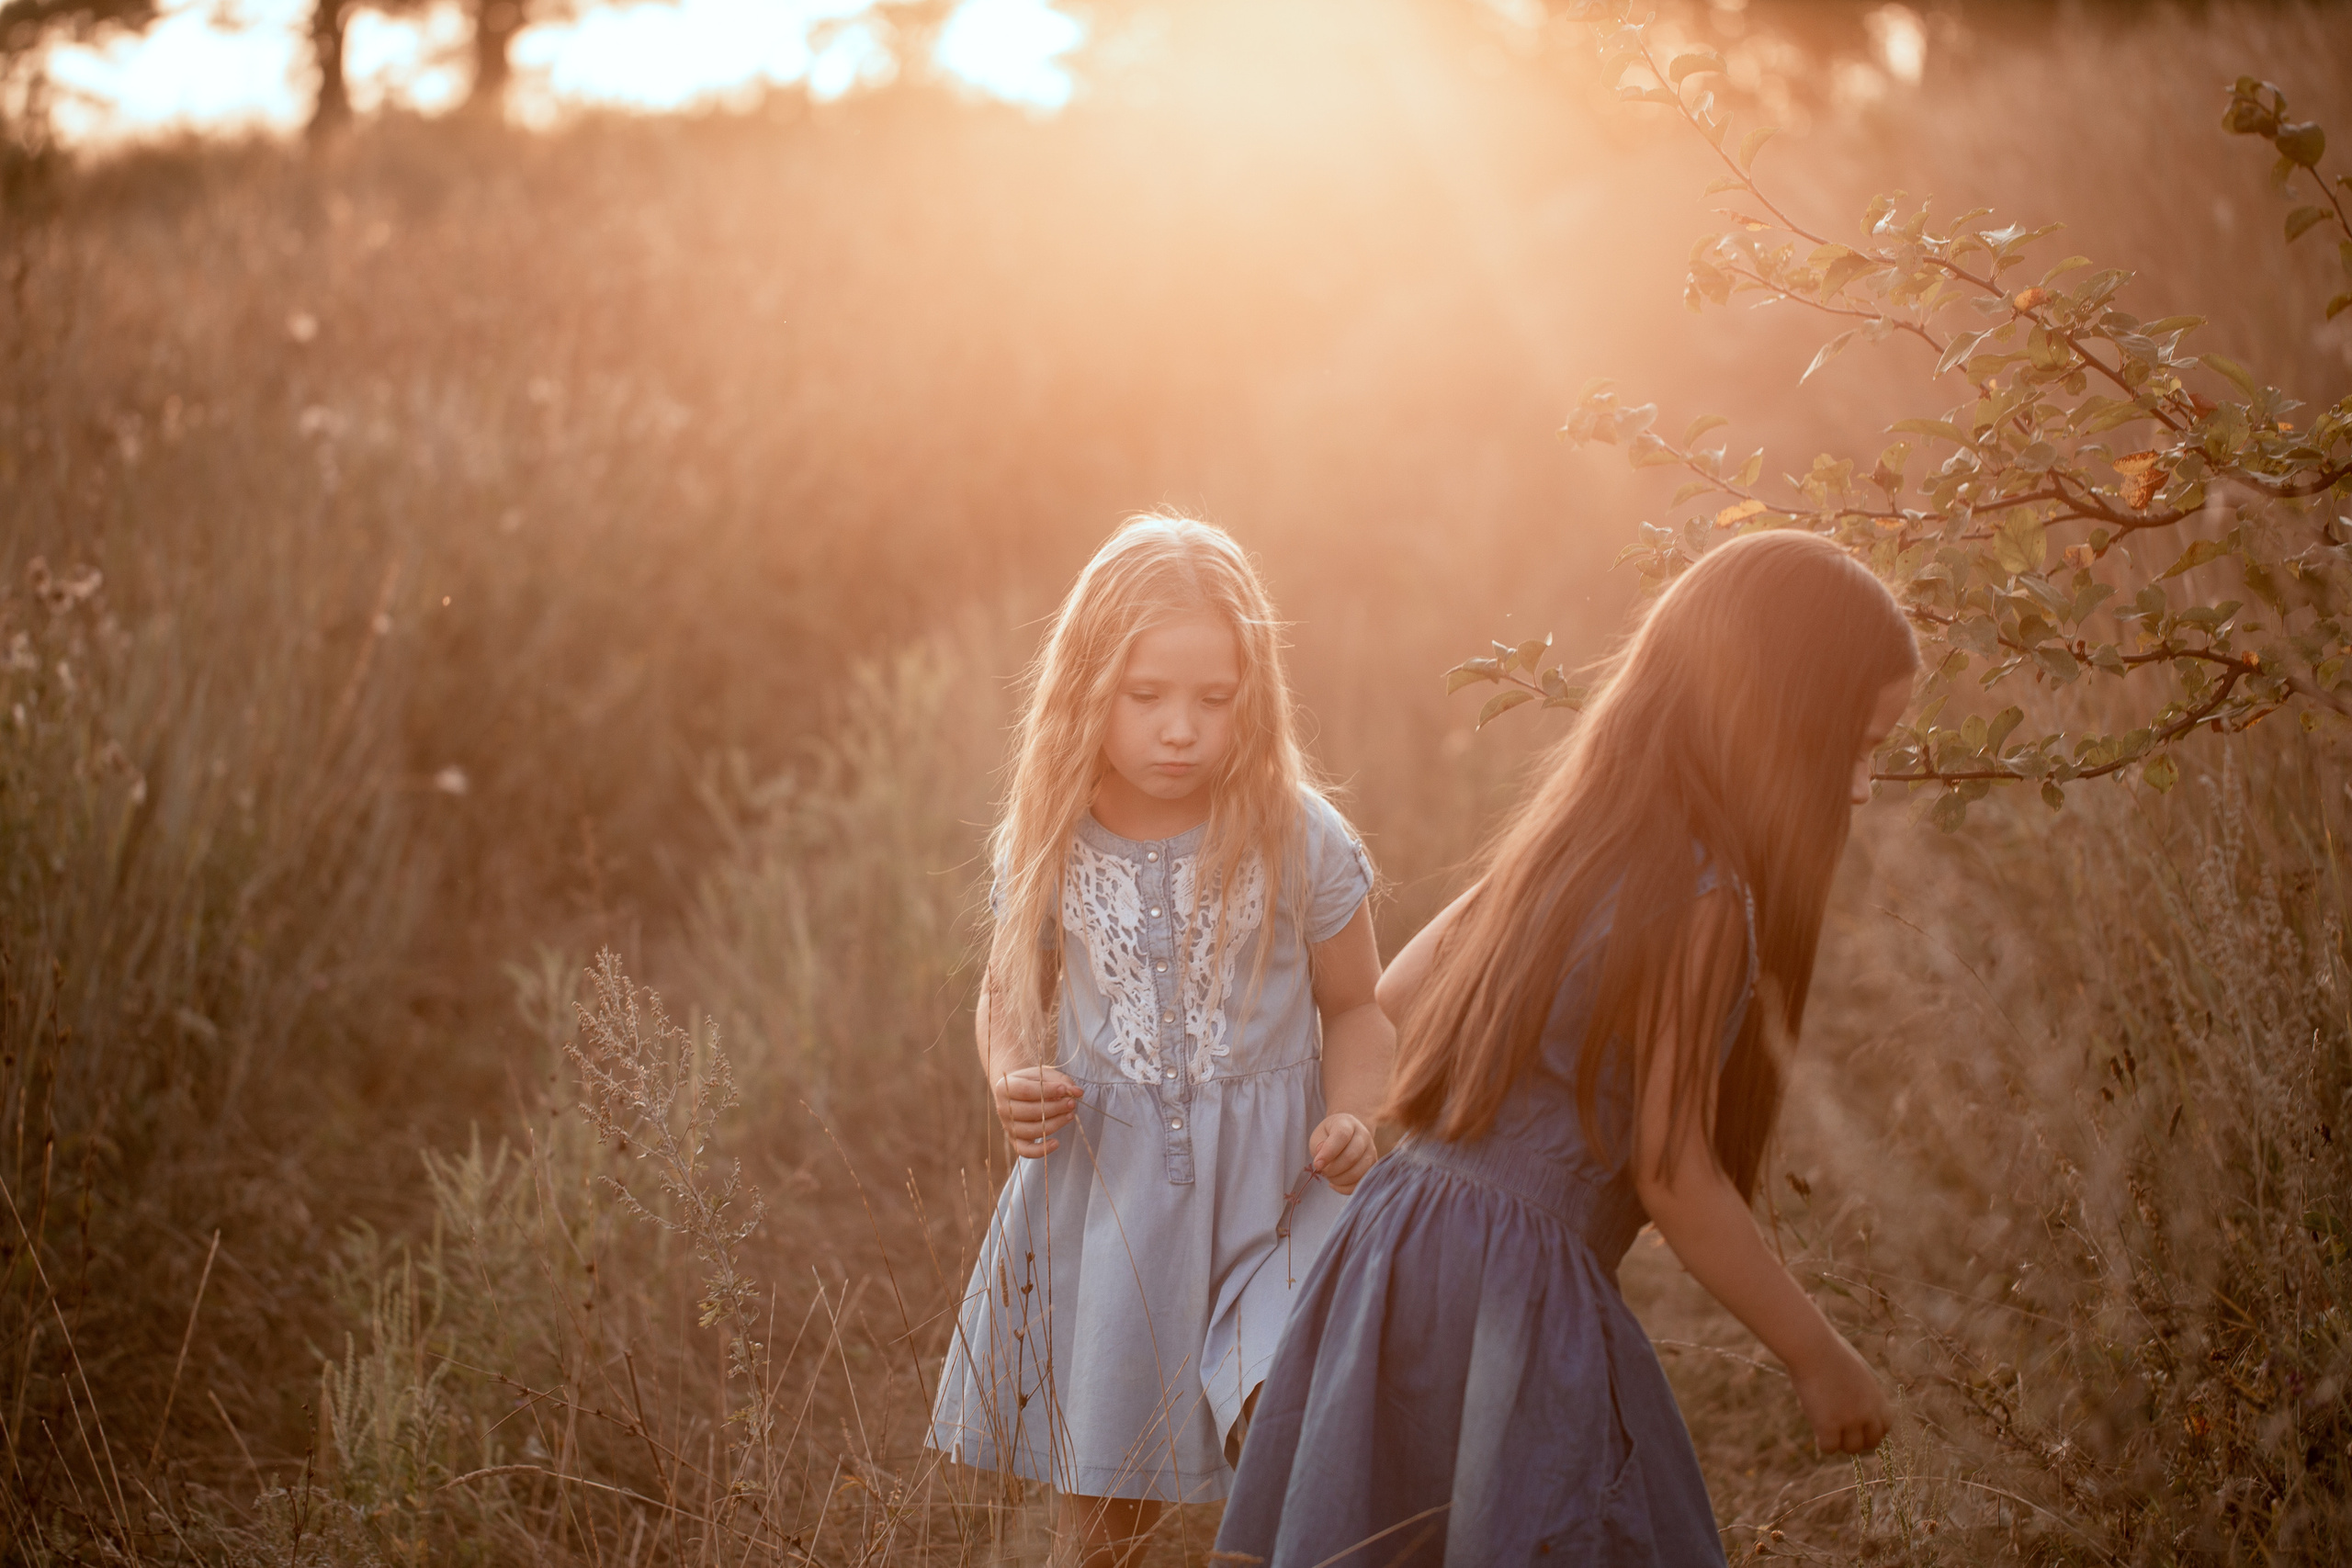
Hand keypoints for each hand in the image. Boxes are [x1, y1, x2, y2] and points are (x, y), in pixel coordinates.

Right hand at [993, 1066, 1081, 1157]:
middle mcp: (1003, 1108)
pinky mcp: (1014, 1140)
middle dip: (1055, 1108)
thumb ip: (1062, 1082)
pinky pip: (1025, 1151)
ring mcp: (1008, 1126)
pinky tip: (1056, 1143)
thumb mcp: (1045, 1075)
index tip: (1064, 1090)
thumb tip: (1078, 1093)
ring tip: (1070, 1115)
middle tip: (1071, 1103)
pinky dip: (1041, 1150)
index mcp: (1004, 1087)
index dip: (1047, 1091)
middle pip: (1030, 1112)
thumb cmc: (1033, 1082)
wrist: (1017, 1091)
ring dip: (1055, 1124)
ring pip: (1031, 1130)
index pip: (1026, 1091)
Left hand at [1308, 1113, 1375, 1194]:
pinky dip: (1345, 1188)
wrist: (1348, 1134)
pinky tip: (1334, 1184)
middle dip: (1332, 1169)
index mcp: (1347, 1123)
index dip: (1329, 1152)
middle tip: (1322, 1171)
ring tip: (1328, 1175)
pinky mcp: (1373, 1167)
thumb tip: (1322, 1159)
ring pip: (1358, 1172)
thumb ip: (1318, 1145)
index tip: (1317, 1164)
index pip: (1341, 1136)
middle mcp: (1364, 1136)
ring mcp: (1371, 1151)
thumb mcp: (1319, 1135)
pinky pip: (1360, 1183)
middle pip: (1351, 1157)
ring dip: (1338, 1179)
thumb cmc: (1329, 1135)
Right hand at [1789, 1332, 1891, 1454]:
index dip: (1872, 1429)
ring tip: (1827, 1430)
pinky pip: (1829, 1448)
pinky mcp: (1828, 1426)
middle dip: (1858, 1440)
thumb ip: (1857, 1391)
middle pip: (1872, 1442)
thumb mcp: (1853, 1371)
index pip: (1886, 1426)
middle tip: (1842, 1432)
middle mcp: (1868, 1412)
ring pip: (1852, 1449)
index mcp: (1876, 1396)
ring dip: (1840, 1442)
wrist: (1813, 1348)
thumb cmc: (1827, 1350)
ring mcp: (1849, 1421)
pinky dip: (1823, 1443)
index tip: (1859, 1426)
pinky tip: (1816, 1430)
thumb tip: (1847, 1402)